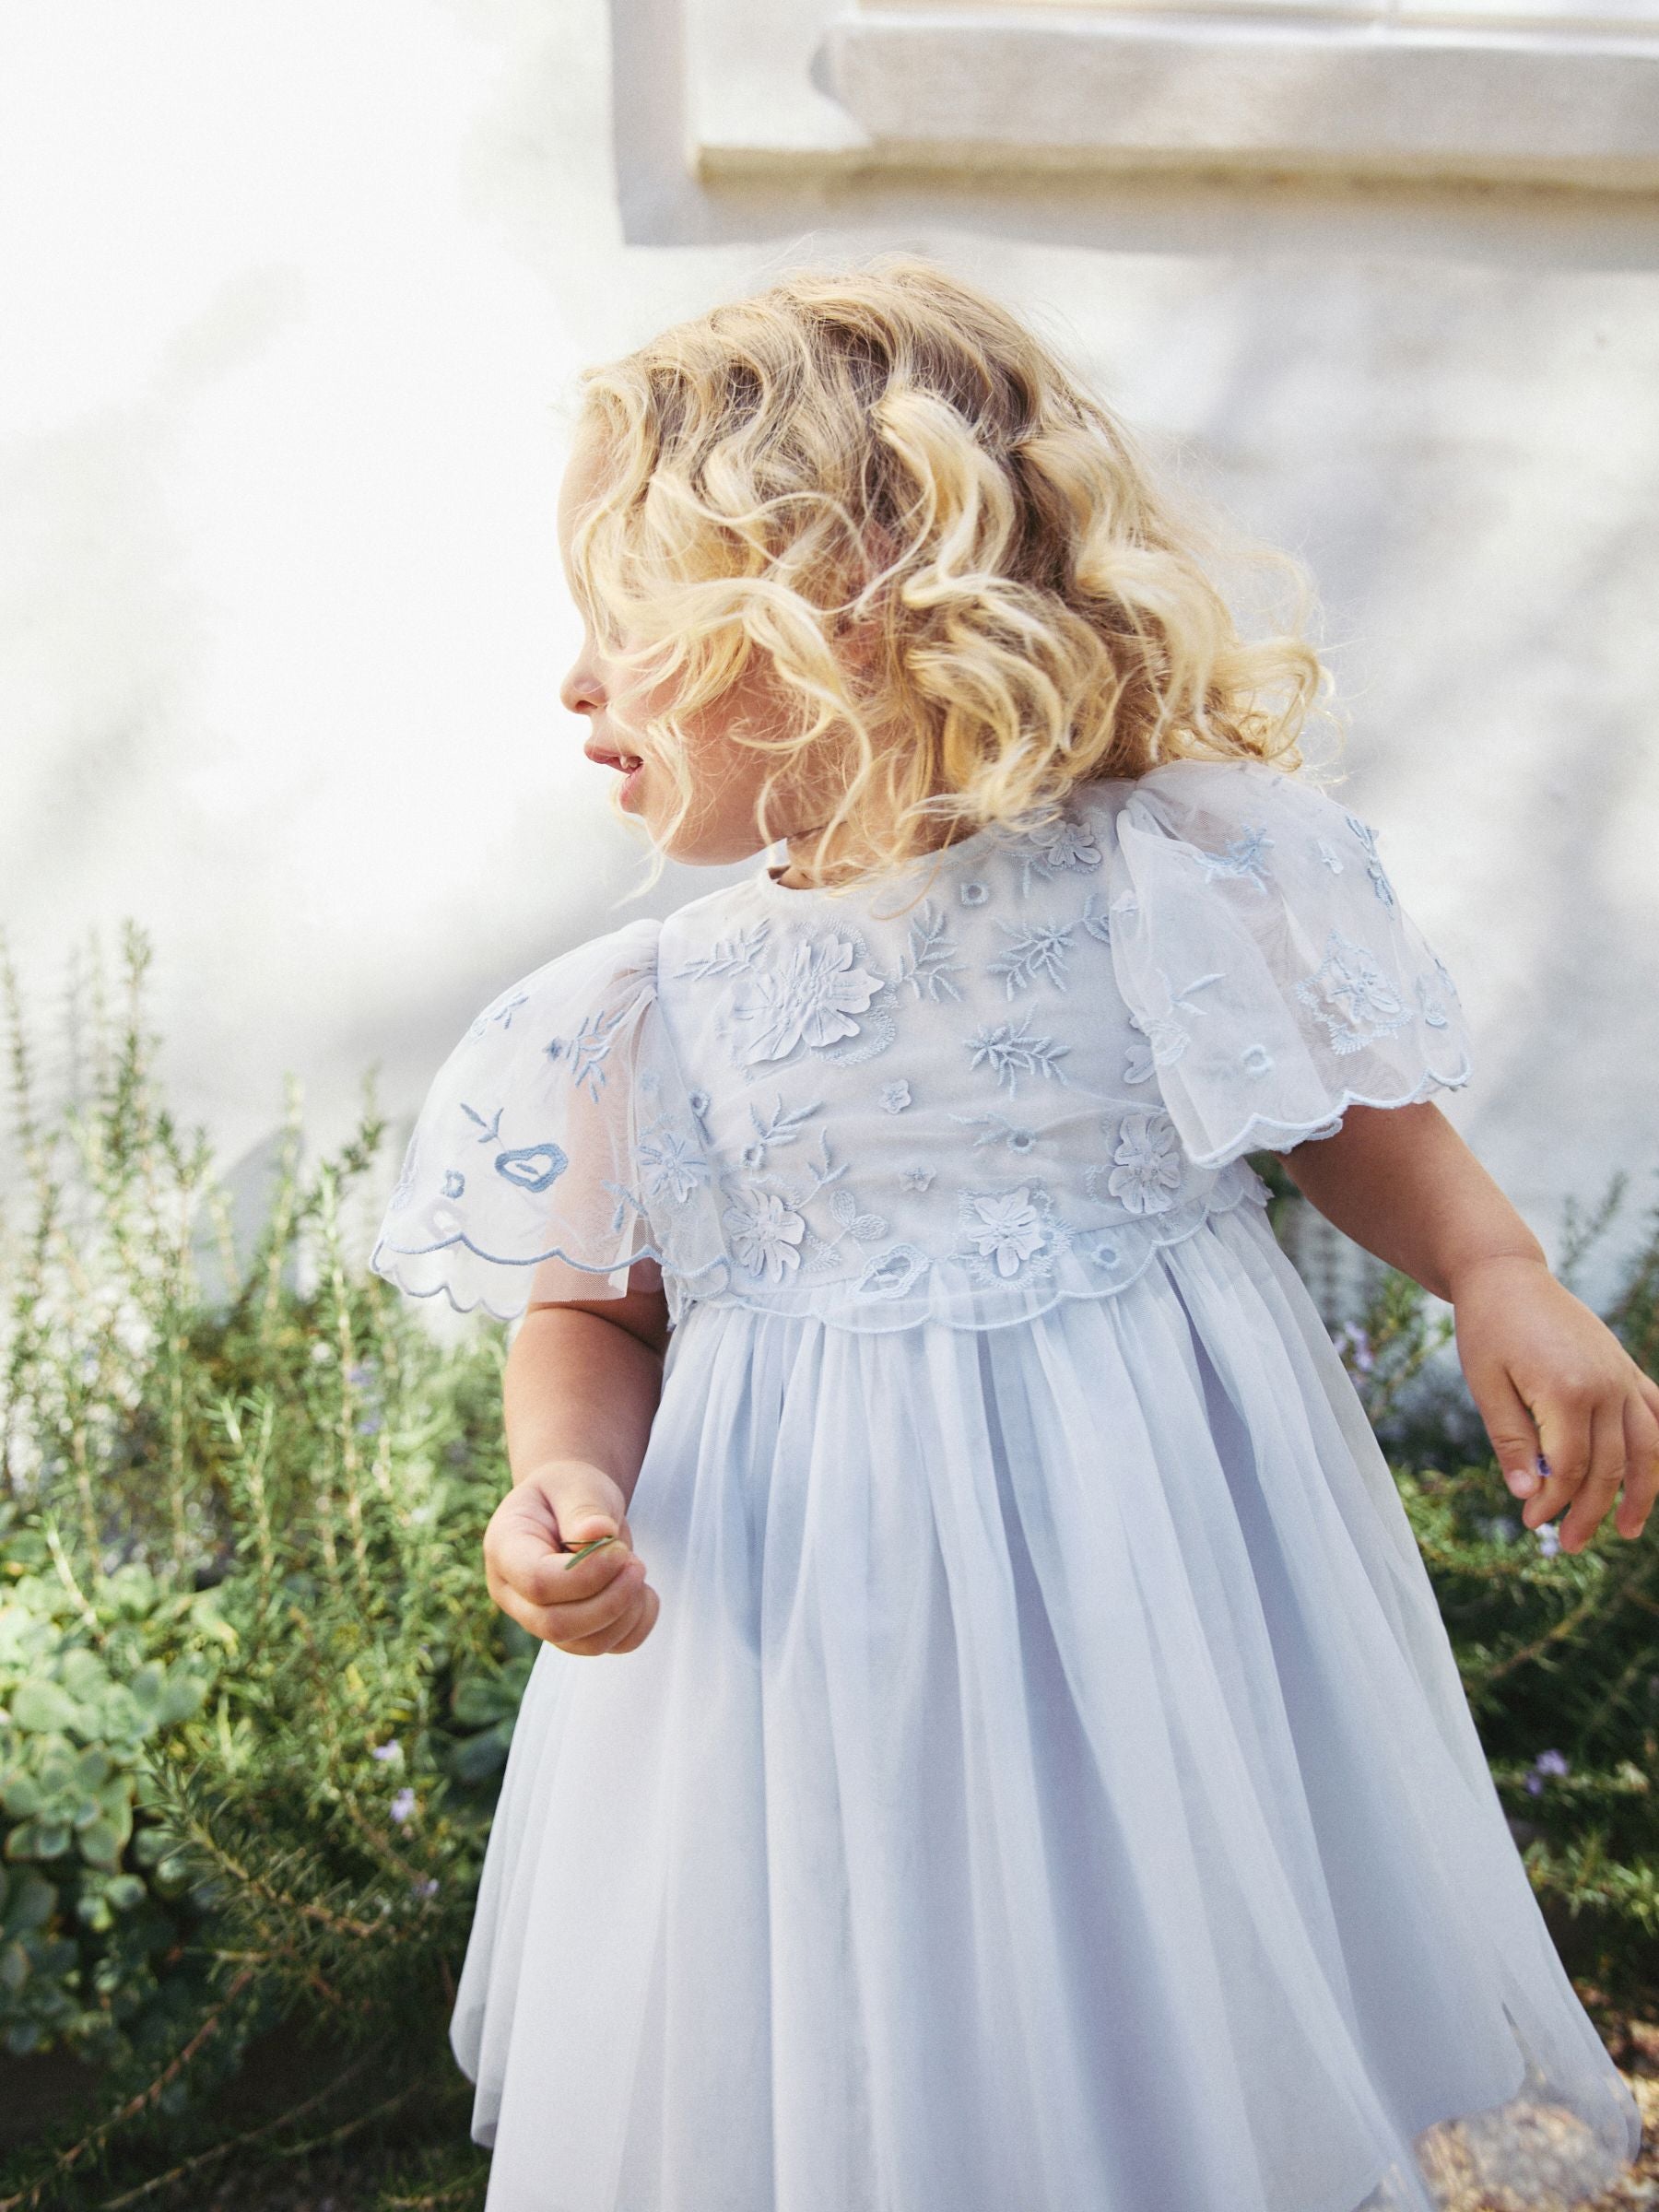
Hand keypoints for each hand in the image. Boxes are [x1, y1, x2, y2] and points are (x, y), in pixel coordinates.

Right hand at [482, 1459, 659, 1653]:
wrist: (571, 1506)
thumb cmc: (568, 1491)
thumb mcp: (574, 1484)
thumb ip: (583, 1506)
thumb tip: (598, 1532)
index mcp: (505, 1550)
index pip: (536, 1582)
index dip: (584, 1575)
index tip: (619, 1549)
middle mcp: (514, 1594)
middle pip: (555, 1625)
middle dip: (609, 1600)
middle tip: (636, 1563)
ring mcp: (540, 1620)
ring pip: (584, 1644)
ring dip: (626, 1613)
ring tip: (637, 1570)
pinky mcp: (573, 1633)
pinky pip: (609, 1648)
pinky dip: (637, 1626)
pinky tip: (642, 1592)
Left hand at [1452, 1254, 1658, 1553]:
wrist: (1509, 1276)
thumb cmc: (1489, 1329)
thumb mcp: (1486, 1385)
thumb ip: (1510, 1441)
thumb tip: (1527, 1496)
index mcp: (1566, 1390)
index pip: (1568, 1467)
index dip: (1553, 1502)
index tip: (1531, 1524)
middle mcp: (1606, 1386)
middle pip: (1608, 1466)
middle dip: (1589, 1511)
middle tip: (1569, 1546)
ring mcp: (1622, 1376)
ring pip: (1645, 1448)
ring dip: (1640, 1494)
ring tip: (1627, 1532)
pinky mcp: (1626, 1369)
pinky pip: (1655, 1415)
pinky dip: (1656, 1450)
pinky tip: (1650, 1478)